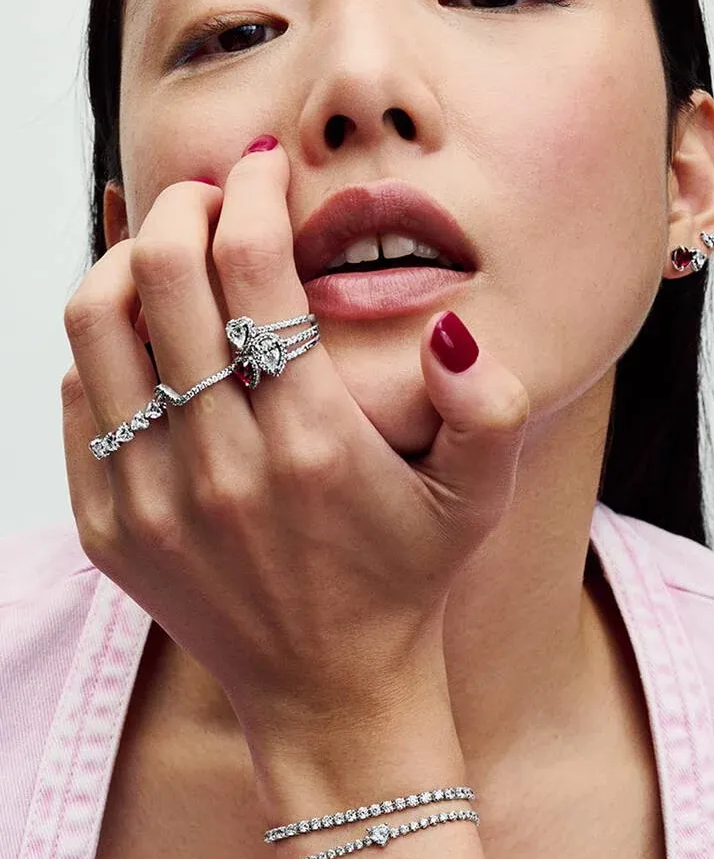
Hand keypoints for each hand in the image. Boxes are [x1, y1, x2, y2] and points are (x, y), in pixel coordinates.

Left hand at [61, 140, 529, 735]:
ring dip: (125, 259)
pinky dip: (102, 343)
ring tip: (166, 249)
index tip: (261, 169)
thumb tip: (450, 332)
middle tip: (211, 195)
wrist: (329, 690)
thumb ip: (489, 409)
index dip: (252, 193)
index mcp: (311, 443)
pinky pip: (78, 396)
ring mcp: (150, 498)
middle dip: (183, 204)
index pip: (253, 268)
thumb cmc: (405, 579)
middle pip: (163, 275)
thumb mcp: (478, 499)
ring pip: (97, 323)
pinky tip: (146, 334)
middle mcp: (219, 466)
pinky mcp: (108, 526)